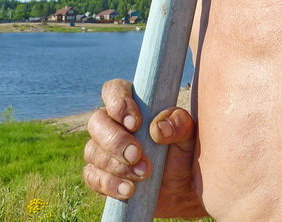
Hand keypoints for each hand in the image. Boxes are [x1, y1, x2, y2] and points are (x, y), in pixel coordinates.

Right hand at [83, 79, 205, 216]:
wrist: (183, 188)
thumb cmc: (183, 151)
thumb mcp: (189, 134)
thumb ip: (178, 123)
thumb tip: (157, 127)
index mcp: (133, 105)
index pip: (113, 90)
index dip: (118, 103)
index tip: (135, 123)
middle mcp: (113, 123)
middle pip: (97, 121)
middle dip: (115, 140)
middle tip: (136, 154)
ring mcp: (103, 150)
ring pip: (92, 150)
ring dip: (116, 165)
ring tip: (143, 174)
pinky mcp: (101, 175)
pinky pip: (92, 177)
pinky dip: (108, 184)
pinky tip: (128, 190)